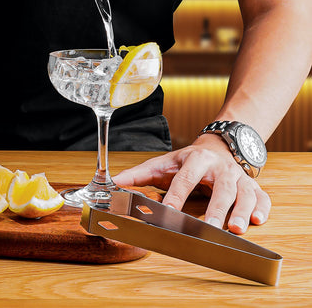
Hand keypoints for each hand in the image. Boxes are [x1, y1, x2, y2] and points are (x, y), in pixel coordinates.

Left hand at [112, 134, 271, 234]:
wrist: (218, 147)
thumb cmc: (188, 161)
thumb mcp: (163, 164)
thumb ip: (139, 175)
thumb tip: (113, 182)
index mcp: (195, 159)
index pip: (185, 179)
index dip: (177, 196)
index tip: (169, 212)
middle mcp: (219, 168)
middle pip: (219, 187)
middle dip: (216, 208)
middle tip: (212, 227)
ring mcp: (238, 177)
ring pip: (244, 193)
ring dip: (241, 211)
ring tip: (236, 229)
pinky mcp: (253, 186)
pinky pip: (262, 197)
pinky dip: (262, 209)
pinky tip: (258, 221)